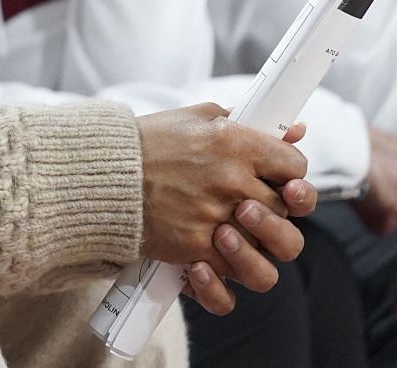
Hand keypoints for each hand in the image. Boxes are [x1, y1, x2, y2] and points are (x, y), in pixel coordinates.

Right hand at [137, 104, 316, 315]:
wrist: (100, 175)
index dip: (289, 173)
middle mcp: (232, 181)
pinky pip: (232, 279)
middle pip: (288, 209)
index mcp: (235, 143)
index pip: (295, 166)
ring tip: (233, 234)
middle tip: (248, 204)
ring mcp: (216, 218)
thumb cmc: (147, 143)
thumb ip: (248, 123)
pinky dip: (221, 278)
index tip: (275, 177)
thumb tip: (294, 131)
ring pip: (276, 251)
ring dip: (262, 244)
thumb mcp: (197, 117)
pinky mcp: (195, 249)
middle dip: (273, 208)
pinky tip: (206, 265)